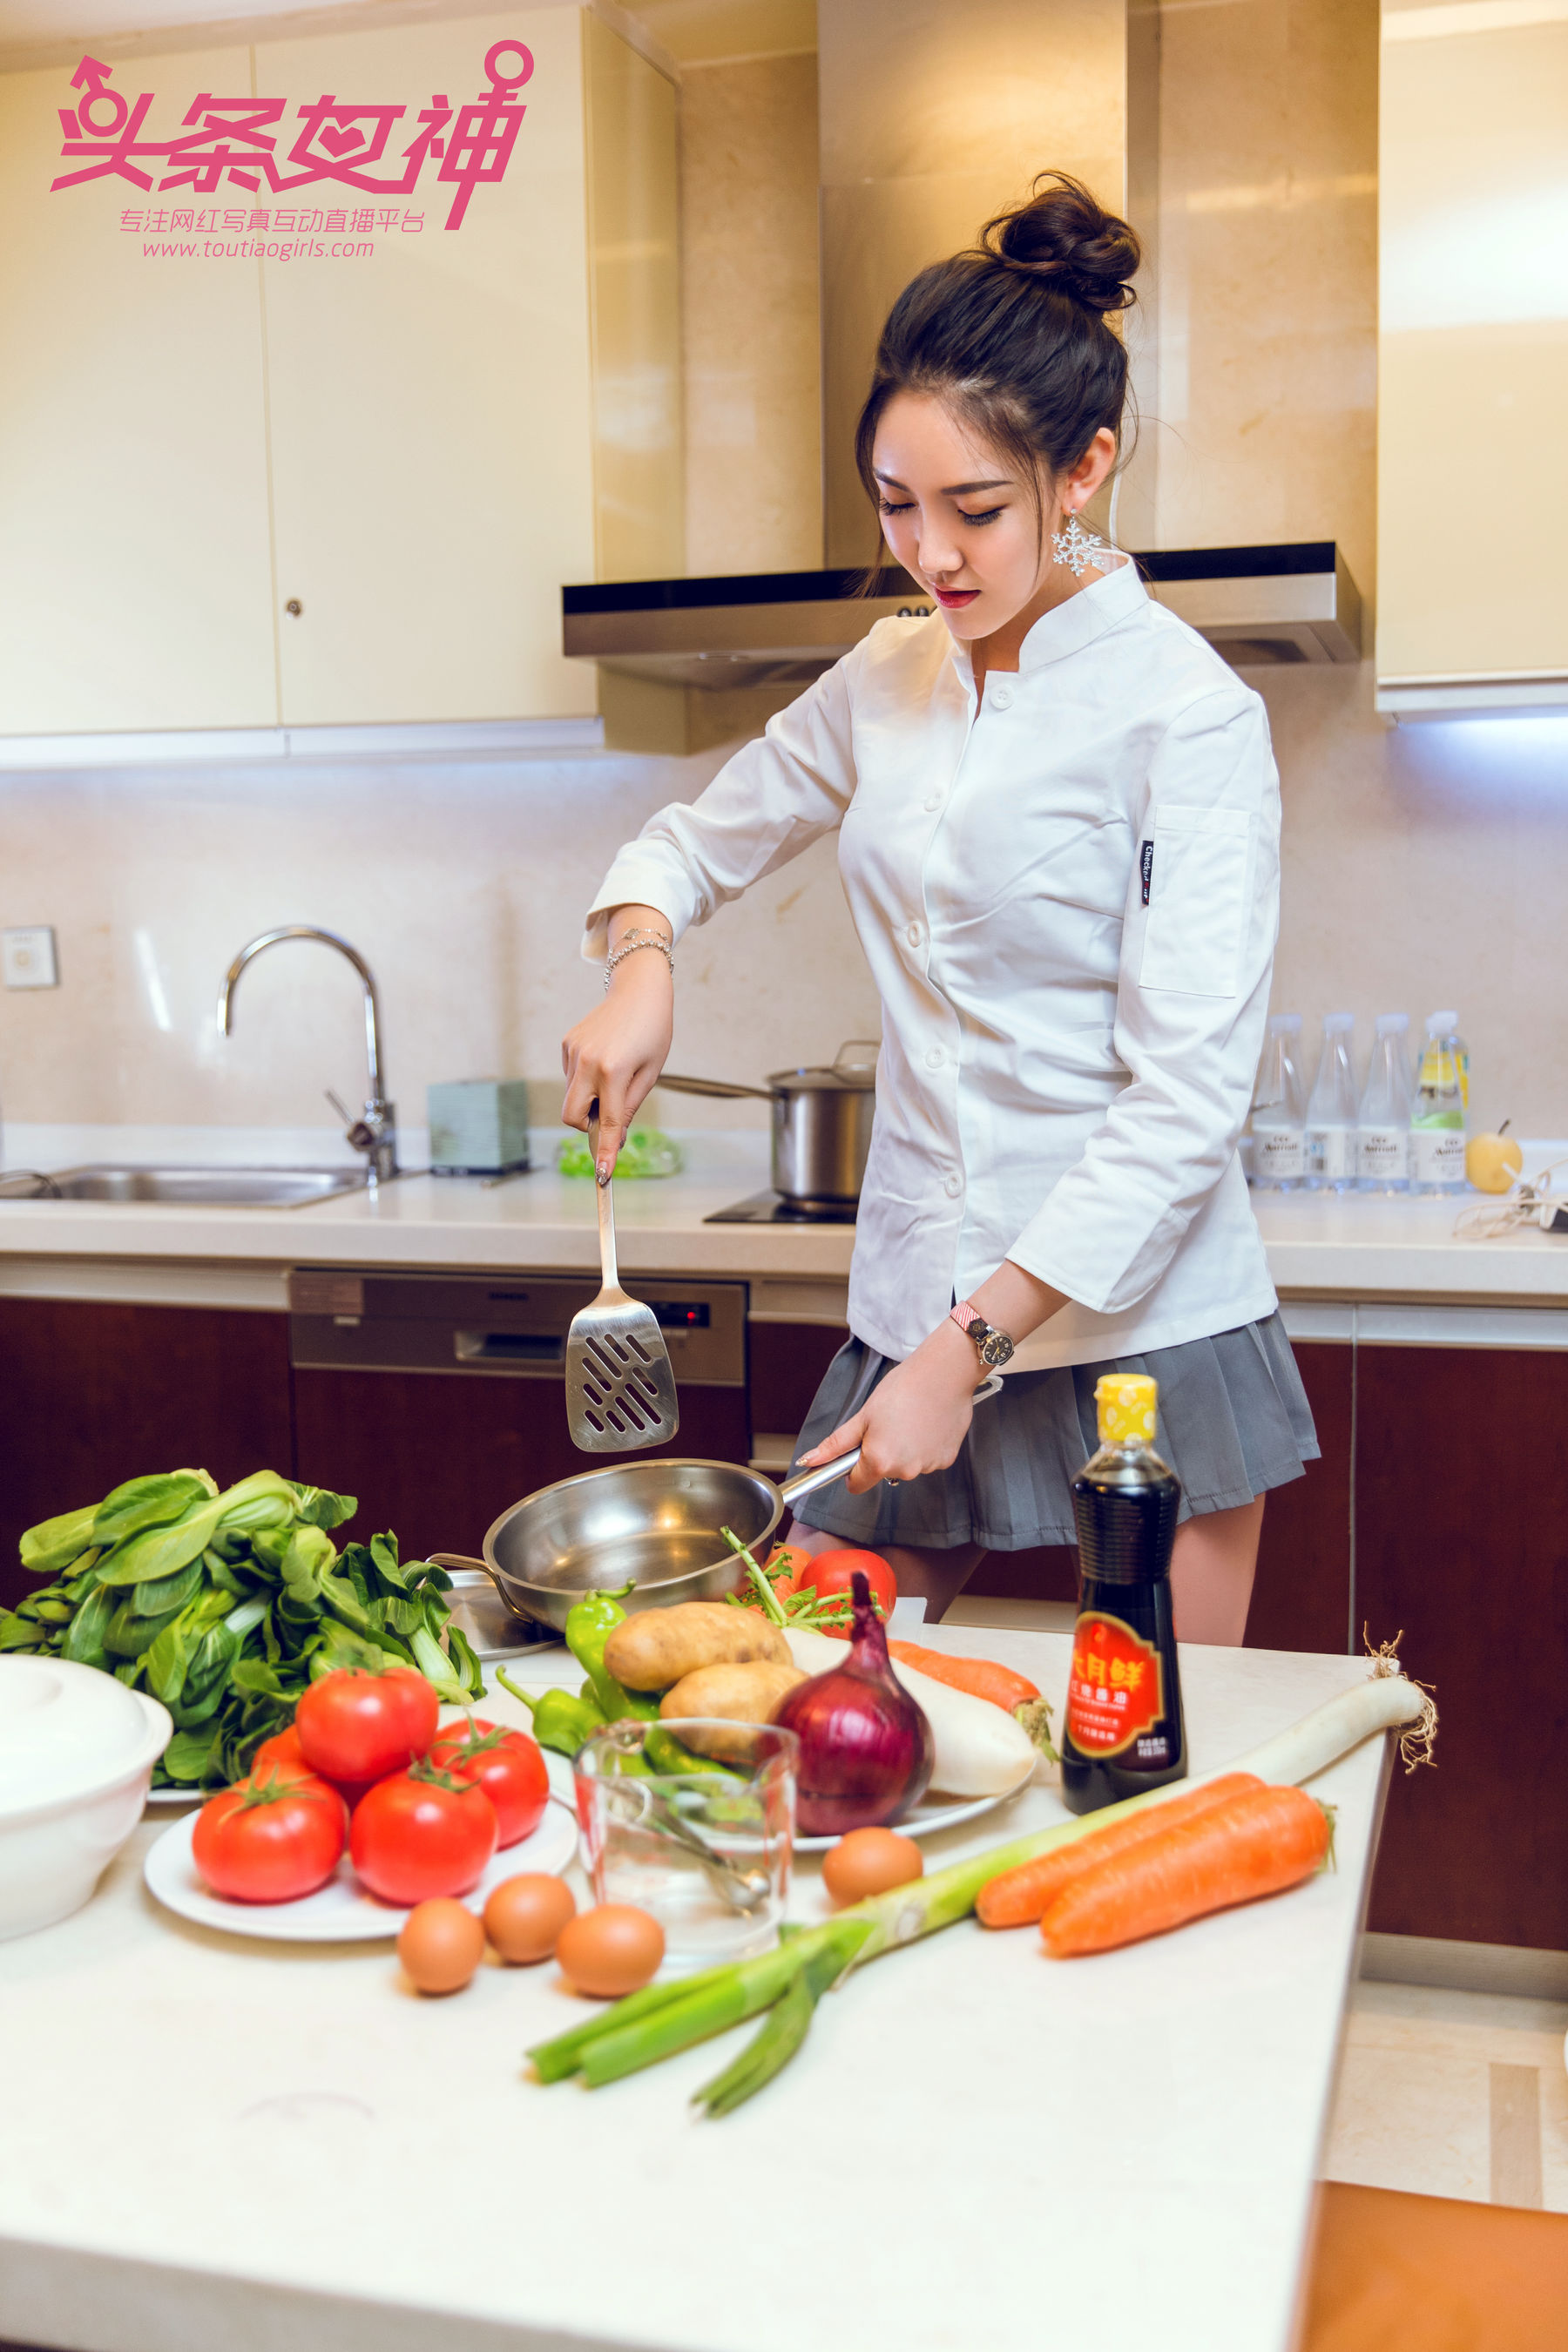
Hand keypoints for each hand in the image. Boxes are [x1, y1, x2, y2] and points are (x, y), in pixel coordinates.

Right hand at [561, 950, 672, 1179]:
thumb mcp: (650, 1072)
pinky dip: (585, 1080)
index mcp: (614, 1071)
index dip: (604, 1151)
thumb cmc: (653, 1032)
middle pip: (571, 1116)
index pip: (606, 1122)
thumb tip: (613, 1138)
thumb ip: (629, 1107)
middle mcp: (588, 1062)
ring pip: (571, 1096)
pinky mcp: (567, 1044)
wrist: (639, 990)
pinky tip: (606, 1059)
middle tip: (609, 1117)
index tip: (603, 1175)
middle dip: (586, 1126)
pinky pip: (571, 1077)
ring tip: (615, 1075)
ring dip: (589, 1099)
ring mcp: (573, 1052)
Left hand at [798, 1319, 980, 1494]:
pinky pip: (926, 1459)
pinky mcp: (946, 1460)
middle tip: (887, 1425)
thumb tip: (810, 1461)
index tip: (857, 1451)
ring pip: (905, 1466)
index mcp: (879, 1461)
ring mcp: (928, 1467)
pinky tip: (926, 1425)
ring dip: (904, 1450)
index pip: (856, 1485)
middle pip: (882, 1473)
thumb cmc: (904, 1388)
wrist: (945, 1373)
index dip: (852, 1469)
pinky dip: (924, 1447)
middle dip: (881, 1454)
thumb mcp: (864, 1415)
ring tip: (909, 1421)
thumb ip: (836, 1444)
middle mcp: (905, 1471)